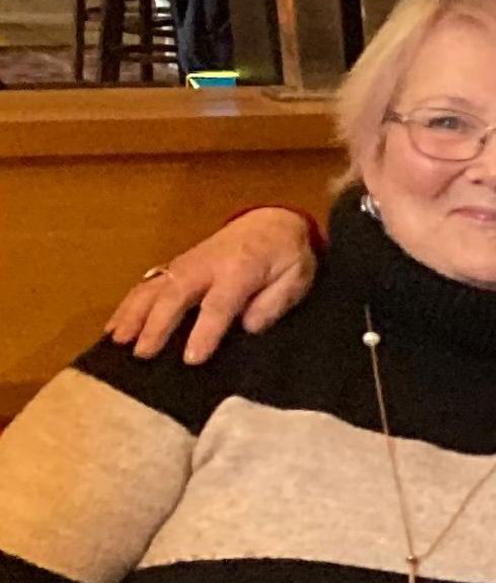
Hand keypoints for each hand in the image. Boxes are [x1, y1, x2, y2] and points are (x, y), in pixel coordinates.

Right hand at [108, 208, 319, 364]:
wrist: (270, 223)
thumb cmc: (285, 256)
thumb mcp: (295, 279)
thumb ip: (274, 303)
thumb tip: (249, 327)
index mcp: (239, 271)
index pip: (218, 305)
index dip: (204, 332)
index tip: (191, 358)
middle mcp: (204, 266)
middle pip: (175, 296)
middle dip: (157, 325)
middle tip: (143, 354)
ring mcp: (185, 265)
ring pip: (153, 289)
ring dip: (133, 314)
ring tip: (118, 341)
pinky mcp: (174, 268)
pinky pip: (146, 285)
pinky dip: (128, 305)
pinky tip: (114, 326)